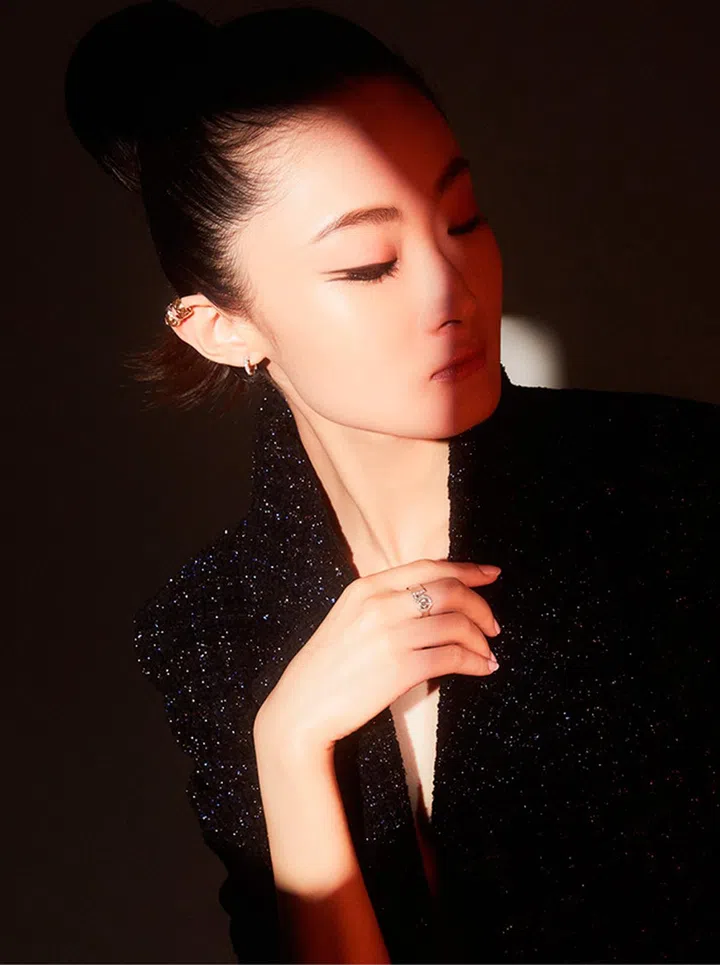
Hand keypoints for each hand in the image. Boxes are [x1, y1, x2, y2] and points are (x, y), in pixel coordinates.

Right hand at [253, 559, 501, 755]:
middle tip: (494, 625)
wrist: (300, 709)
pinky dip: (475, 662)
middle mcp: (379, 604)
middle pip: (449, 590)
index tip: (490, 575)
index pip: (428, 567)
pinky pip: (452, 657)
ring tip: (488, 652)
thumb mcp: (349, 619)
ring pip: (455, 624)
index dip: (466, 569)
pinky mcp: (400, 668)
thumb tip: (434, 601)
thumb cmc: (326, 668)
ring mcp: (390, 635)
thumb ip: (384, 603)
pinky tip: (483, 669)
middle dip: (480, 606)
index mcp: (366, 587)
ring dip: (481, 639)